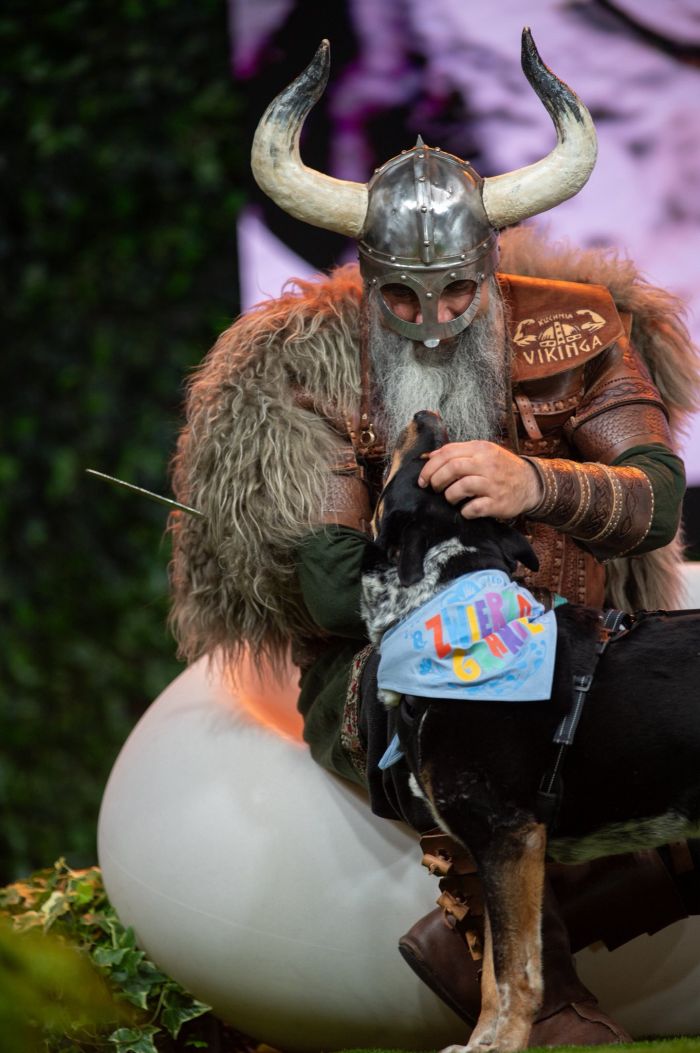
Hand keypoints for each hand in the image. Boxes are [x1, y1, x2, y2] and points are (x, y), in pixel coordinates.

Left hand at [417, 440, 542, 519]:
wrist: (531, 484)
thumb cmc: (501, 468)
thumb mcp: (483, 453)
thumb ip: (458, 453)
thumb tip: (429, 456)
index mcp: (481, 449)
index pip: (448, 452)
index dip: (430, 466)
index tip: (423, 479)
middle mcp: (487, 464)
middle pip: (452, 468)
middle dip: (436, 480)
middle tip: (434, 489)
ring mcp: (493, 484)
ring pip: (461, 487)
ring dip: (449, 496)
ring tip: (450, 499)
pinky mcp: (498, 503)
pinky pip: (474, 508)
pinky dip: (465, 511)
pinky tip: (465, 510)